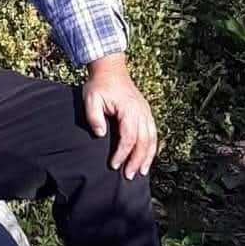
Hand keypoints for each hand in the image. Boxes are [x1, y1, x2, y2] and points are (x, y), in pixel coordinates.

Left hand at [82, 53, 157, 179]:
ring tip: (142, 172)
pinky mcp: (146, 113)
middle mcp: (141, 112)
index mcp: (129, 109)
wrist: (111, 69)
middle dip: (137, 160)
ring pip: (152, 139)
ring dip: (148, 157)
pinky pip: (153, 133)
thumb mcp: (91, 98)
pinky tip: (147, 158)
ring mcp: (146, 112)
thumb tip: (100, 134)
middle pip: (143, 141)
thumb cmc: (99, 85)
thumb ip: (94, 116)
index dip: (122, 153)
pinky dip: (152, 148)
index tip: (113, 165)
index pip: (128, 137)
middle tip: (129, 176)